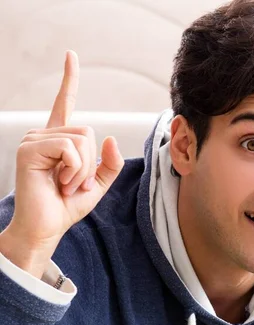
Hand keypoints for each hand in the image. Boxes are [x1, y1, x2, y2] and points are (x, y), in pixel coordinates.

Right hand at [0, 51, 123, 277]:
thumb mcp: (97, 184)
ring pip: (81, 140)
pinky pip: (69, 149)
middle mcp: (44, 135)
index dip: (70, 80)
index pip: (64, 104)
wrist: (46, 228)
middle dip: (90, 163)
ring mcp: (34, 140)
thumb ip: (109, 163)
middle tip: (74, 184)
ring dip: (82, 170)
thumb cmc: (66, 206)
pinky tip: (59, 183)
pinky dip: (73, 170)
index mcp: (59, 141)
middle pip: (88, 131)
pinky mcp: (29, 149)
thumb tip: (112, 139)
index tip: (71, 55)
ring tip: (66, 185)